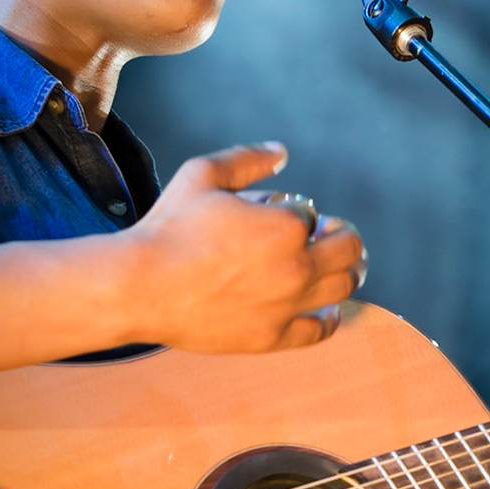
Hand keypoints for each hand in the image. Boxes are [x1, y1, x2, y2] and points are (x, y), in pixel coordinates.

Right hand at [109, 142, 365, 352]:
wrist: (141, 286)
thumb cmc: (169, 228)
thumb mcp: (204, 175)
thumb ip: (247, 160)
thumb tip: (281, 152)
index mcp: (287, 225)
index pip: (312, 213)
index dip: (298, 211)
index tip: (281, 214)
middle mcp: (297, 266)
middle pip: (349, 249)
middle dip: (342, 236)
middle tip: (333, 236)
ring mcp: (289, 305)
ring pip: (344, 287)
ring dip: (347, 272)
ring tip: (340, 267)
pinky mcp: (273, 336)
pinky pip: (320, 330)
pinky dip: (330, 317)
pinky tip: (325, 309)